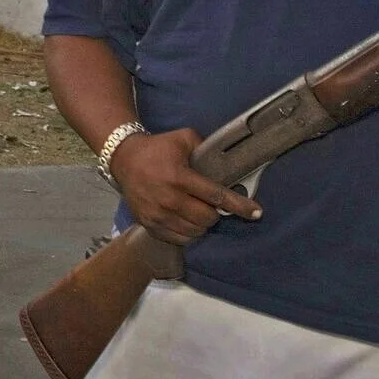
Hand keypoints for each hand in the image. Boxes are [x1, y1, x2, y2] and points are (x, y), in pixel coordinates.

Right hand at [110, 127, 262, 244]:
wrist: (123, 160)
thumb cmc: (157, 148)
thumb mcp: (182, 138)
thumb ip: (205, 148)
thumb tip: (226, 161)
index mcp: (179, 177)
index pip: (216, 196)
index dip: (239, 205)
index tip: (256, 212)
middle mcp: (168, 199)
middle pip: (207, 218)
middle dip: (216, 213)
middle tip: (213, 205)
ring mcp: (158, 215)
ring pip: (194, 232)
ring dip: (203, 224)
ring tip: (199, 212)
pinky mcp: (149, 224)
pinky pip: (179, 239)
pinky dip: (189, 233)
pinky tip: (188, 221)